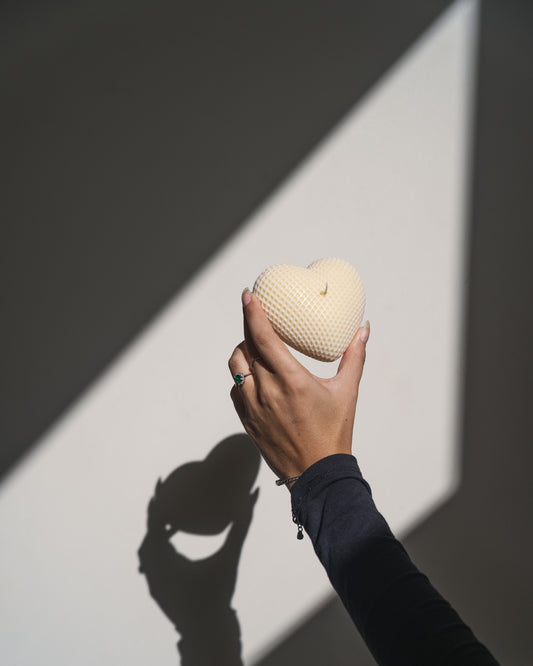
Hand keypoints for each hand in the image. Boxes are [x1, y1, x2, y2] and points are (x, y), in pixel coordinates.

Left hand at [229, 289, 369, 484]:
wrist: (317, 474)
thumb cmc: (334, 433)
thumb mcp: (347, 392)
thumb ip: (354, 357)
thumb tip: (363, 330)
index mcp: (292, 380)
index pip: (263, 336)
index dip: (253, 312)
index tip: (249, 295)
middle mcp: (267, 390)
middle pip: (246, 346)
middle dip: (249, 327)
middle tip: (257, 317)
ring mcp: (253, 406)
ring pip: (236, 366)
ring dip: (244, 351)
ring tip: (257, 348)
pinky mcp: (247, 420)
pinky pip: (236, 389)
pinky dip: (242, 378)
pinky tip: (257, 378)